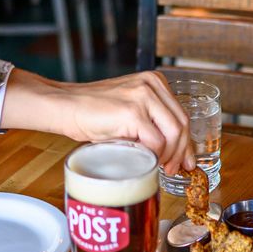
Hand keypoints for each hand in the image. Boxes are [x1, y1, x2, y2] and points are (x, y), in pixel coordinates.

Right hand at [0, 70, 194, 173]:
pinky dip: (154, 155)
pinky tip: (145, 160)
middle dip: (181, 152)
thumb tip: (173, 150)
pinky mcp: (132, 112)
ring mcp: (143, 97)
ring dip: (169, 156)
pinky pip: (155, 141)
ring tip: (159, 167)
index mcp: (155, 82)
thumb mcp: (129, 108)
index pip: (181, 115)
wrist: (66, 107)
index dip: (186, 142)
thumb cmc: (93, 112)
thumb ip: (151, 120)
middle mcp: (152, 85)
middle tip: (174, 169)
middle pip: (181, 124)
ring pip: (173, 133)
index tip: (186, 160)